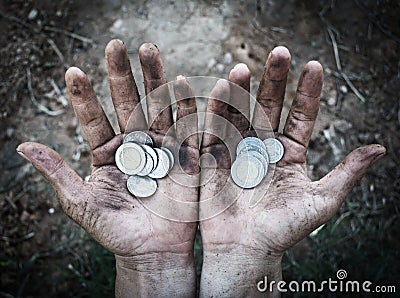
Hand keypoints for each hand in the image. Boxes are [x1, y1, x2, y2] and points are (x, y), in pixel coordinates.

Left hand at [17, 40, 198, 296]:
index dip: (83, 97)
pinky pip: (185, 126)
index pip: (93, 119)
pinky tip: (179, 81)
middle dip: (121, 75)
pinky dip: (185, 104)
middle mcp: (134, 144)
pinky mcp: (185, 155)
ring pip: (157, 106)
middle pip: (127, 103)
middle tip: (115, 45)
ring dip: (153, 78)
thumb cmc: (117, 231)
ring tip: (147, 49)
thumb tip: (22, 147)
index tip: (73, 73)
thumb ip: (57, 173)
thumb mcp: (82, 203)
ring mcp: (161, 146)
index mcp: (108, 153)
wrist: (153, 250)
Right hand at [199, 47, 384, 295]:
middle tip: (280, 52)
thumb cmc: (284, 229)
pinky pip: (215, 128)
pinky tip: (222, 87)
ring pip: (241, 112)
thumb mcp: (322, 200)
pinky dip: (216, 108)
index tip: (314, 67)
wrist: (246, 249)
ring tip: (244, 66)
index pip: (301, 115)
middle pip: (270, 106)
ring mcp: (238, 149)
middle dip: (274, 80)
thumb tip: (381, 147)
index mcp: (290, 153)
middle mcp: (264, 145)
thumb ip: (347, 173)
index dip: (307, 92)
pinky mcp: (214, 156)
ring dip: (242, 90)